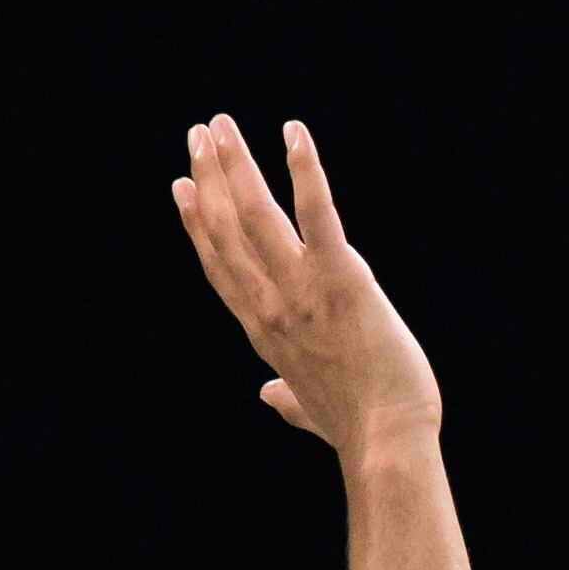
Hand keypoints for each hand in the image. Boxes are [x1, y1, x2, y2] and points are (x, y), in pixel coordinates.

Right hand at [170, 118, 440, 457]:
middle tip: (198, 135)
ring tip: (222, 124)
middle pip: (226, 230)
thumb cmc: (359, 431)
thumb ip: (288, 397)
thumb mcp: (312, 411)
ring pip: (255, 214)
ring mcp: (302, 290)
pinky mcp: (342, 279)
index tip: (182, 187)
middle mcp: (271, 305)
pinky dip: (306, 171)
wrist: (386, 445)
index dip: (197, 223)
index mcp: (264, 331)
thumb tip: (271, 397)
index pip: (220, 266)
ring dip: (237, 164)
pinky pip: (318, 215)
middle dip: (209, 177)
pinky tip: (295, 134)